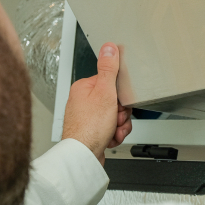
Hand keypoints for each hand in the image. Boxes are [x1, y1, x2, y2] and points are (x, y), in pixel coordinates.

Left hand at [61, 42, 132, 164]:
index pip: (111, 83)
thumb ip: (108, 69)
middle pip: (115, 101)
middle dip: (121, 113)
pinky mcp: (92, 131)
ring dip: (119, 125)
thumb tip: (109, 47)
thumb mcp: (105, 93)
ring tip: (112, 130)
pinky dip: (114, 134)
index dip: (120, 94)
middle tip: (115, 118)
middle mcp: (83, 102)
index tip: (119, 102)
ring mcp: (87, 117)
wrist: (83, 156)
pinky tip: (109, 138)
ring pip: (115, 116)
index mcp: (84, 88)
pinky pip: (111, 129)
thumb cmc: (89, 127)